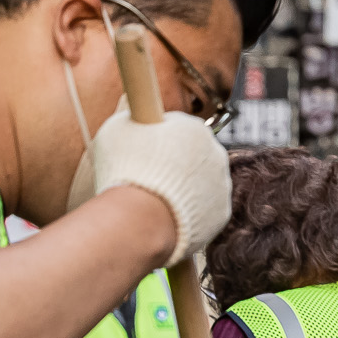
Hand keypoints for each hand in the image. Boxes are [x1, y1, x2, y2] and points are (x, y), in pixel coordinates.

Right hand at [88, 107, 232, 264]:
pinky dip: (188, 210)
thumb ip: (130, 118)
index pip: (176, 127)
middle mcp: (216, 153)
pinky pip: (203, 207)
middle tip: (147, 175)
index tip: (143, 147)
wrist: (142, 219)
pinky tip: (168, 213)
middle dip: (172, 162)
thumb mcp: (115, 130)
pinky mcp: (221, 213)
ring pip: (199, 181)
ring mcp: (221, 184)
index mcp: (194, 128)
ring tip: (155, 198)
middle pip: (191, 154)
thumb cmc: (126, 171)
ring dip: (182, 187)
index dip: (156, 136)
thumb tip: (134, 119)